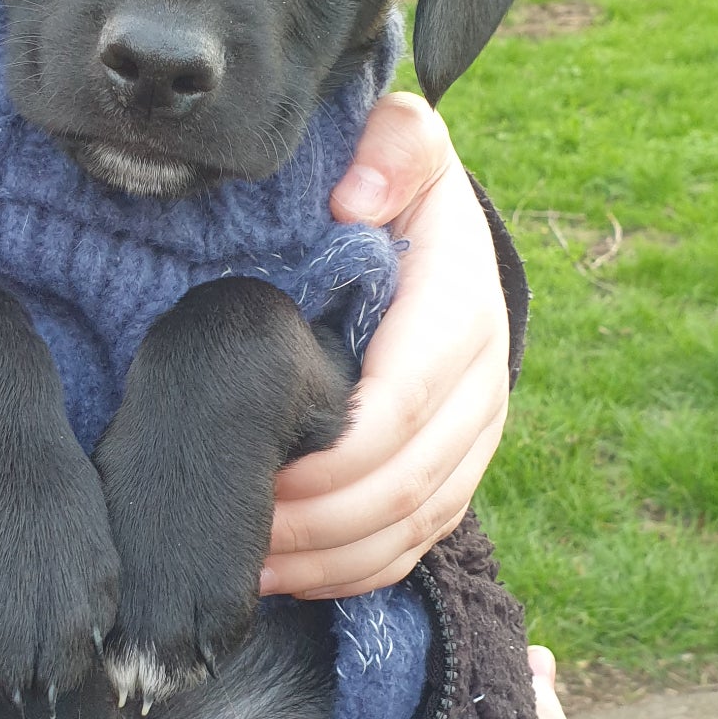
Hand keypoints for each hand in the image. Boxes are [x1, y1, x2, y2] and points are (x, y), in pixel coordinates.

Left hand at [259, 93, 510, 599]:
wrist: (436, 239)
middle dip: (317, 517)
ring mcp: (473, 440)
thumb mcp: (403, 143)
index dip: (331, 452)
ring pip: (412, 526)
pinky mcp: (455, 476)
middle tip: (235, 523)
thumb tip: (356, 201)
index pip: (401, 404)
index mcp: (460, 310)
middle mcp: (482, 384)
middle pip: (405, 482)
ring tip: (248, 562)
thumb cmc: (396, 189)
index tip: (258, 467)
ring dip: (328, 556)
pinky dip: (351, 571)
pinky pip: (414, 545)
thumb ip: (394, 149)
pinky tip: (284, 575)